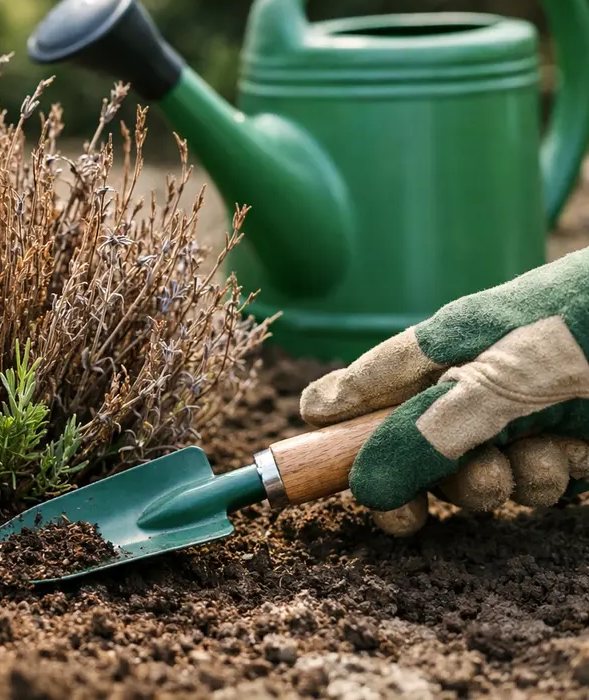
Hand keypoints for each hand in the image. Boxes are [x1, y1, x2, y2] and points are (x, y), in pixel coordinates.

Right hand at [299, 248, 588, 534]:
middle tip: (412, 517)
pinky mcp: (573, 438)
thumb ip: (432, 431)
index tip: (302, 467)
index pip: (365, 386)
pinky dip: (554, 479)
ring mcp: (526, 410)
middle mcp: (477, 379)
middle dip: (421, 483)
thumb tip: (363, 486)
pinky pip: (539, 479)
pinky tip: (576, 458)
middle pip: (413, 447)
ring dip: (498, 484)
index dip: (332, 422)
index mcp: (445, 345)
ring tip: (532, 464)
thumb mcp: (508, 375)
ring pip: (477, 471)